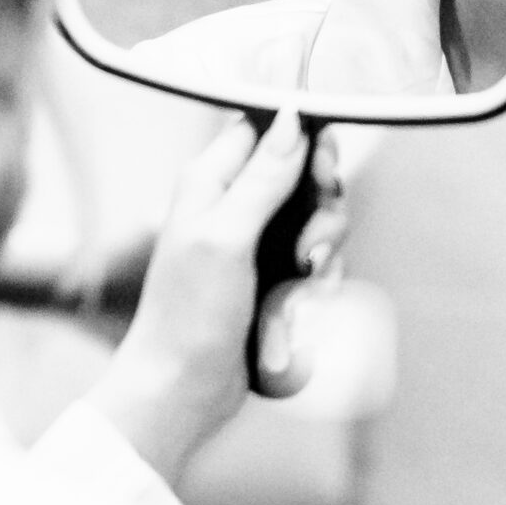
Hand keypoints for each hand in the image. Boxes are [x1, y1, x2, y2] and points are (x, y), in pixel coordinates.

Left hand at [84, 110, 342, 483]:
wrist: (182, 390)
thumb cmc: (189, 315)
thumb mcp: (227, 237)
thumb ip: (263, 177)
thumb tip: (290, 115)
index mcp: (210, 181)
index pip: (266, 130)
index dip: (303, 142)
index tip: (321, 172)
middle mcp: (233, 205)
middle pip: (305, 176)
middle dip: (321, 209)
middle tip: (309, 246)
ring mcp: (254, 244)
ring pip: (318, 222)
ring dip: (323, 252)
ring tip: (302, 284)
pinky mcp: (271, 279)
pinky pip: (316, 263)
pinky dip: (317, 284)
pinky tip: (302, 307)